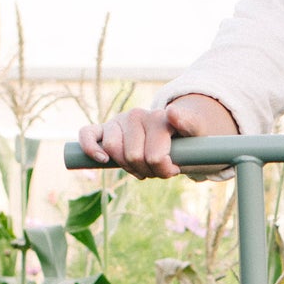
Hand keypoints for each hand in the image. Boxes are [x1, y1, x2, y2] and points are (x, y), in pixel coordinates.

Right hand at [76, 93, 236, 179]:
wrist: (174, 135)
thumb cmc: (184, 140)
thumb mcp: (196, 134)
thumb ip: (189, 123)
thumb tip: (172, 112)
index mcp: (158, 118)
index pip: (155, 156)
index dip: (163, 170)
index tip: (174, 169)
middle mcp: (137, 116)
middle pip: (133, 157)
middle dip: (146, 171)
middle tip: (157, 169)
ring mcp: (119, 121)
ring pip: (112, 150)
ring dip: (127, 167)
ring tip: (141, 167)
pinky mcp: (104, 128)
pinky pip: (87, 134)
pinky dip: (90, 148)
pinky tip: (102, 159)